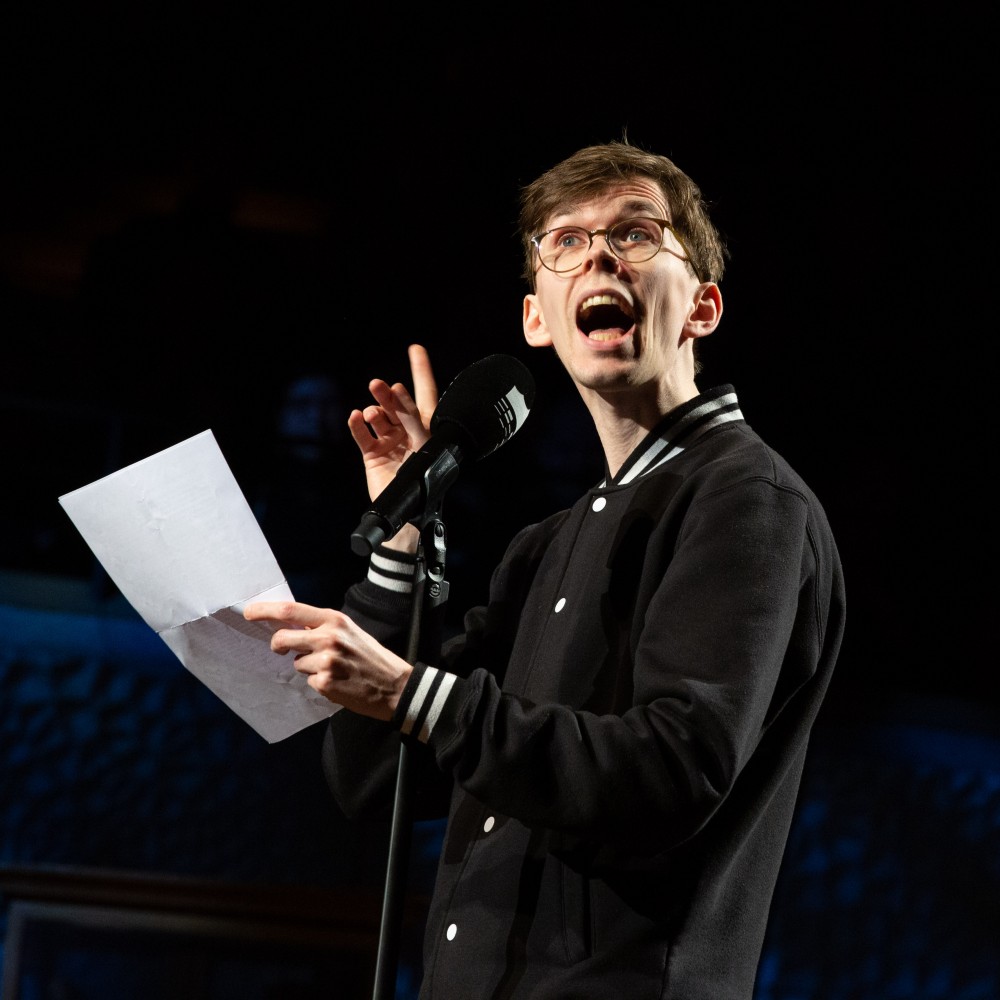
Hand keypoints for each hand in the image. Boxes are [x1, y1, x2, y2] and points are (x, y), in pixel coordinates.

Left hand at [244, 600, 411, 719]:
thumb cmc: (370, 656)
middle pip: (282, 639)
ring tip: (332, 669)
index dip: (265, 610)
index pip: (291, 611)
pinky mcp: (325, 683)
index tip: (249, 612)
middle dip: (277, 646)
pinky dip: (319, 683)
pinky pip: (308, 681)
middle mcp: (328, 637)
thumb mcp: (350, 631)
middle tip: (281, 649)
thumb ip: (322, 627)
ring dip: (307, 667)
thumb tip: (290, 626)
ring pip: (296, 663)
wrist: (395, 685)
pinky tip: (338, 682)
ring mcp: (326, 661)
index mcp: (334, 620)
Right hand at [347, 344, 438, 505]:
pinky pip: (363, 435)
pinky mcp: (373, 454)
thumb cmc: (425, 481)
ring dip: (374, 410)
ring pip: (378, 417)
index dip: (421, 370)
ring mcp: (389, 442)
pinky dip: (357, 425)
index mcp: (427, 428)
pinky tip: (356, 417)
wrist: (408, 513)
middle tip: (378, 386)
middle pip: (397, 404)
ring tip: (371, 412)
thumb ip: (413, 420)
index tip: (416, 349)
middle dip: (388, 394)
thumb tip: (399, 393)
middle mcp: (408, 431)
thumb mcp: (425, 445)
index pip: (425, 393)